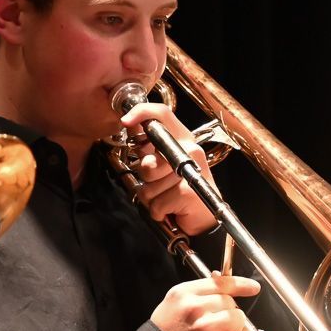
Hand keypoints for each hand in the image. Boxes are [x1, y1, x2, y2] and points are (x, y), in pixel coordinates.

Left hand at [119, 101, 216, 234]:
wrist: (204, 217)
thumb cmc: (180, 191)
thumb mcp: (161, 165)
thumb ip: (147, 148)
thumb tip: (128, 124)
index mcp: (182, 139)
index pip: (162, 114)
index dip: (141, 113)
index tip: (126, 120)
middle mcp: (190, 150)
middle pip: (147, 162)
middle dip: (146, 179)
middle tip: (160, 184)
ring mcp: (190, 170)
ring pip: (149, 187)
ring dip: (152, 199)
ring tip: (167, 198)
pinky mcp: (187, 192)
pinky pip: (156, 204)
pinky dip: (158, 212)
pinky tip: (171, 209)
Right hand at [151, 273, 260, 330]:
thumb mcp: (175, 304)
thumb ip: (199, 293)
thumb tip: (221, 278)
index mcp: (184, 293)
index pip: (220, 282)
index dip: (240, 284)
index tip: (252, 287)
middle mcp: (195, 307)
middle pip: (230, 302)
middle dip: (229, 313)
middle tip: (214, 325)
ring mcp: (206, 327)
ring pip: (238, 320)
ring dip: (232, 330)